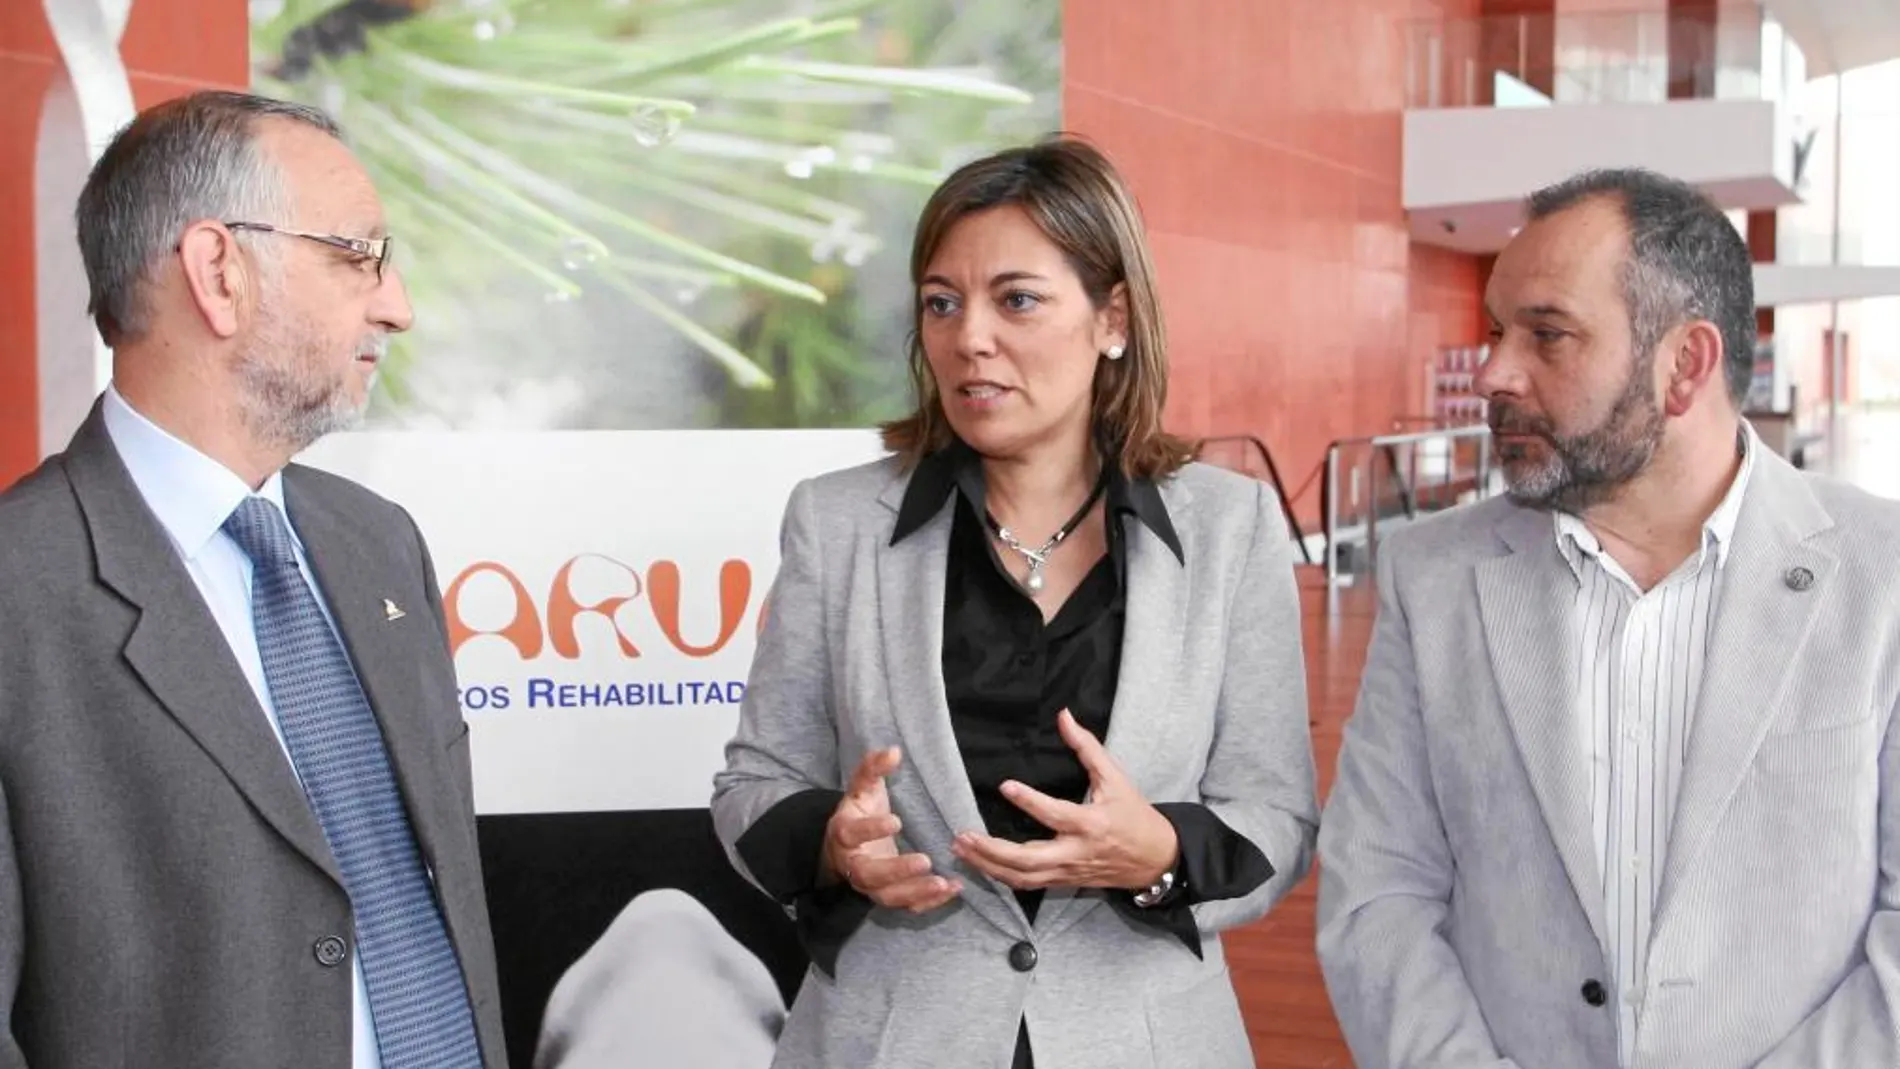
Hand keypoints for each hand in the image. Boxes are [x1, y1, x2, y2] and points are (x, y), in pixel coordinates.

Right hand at [821, 746, 961, 912]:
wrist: (847, 847)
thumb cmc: (859, 812)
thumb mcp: (862, 789)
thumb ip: (873, 768)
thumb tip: (894, 751)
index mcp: (844, 833)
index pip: (852, 834)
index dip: (871, 829)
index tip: (896, 821)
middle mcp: (854, 864)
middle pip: (869, 874)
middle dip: (897, 870)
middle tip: (926, 861)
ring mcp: (870, 885)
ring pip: (888, 896)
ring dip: (916, 891)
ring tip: (944, 883)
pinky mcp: (887, 896)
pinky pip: (905, 906)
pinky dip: (928, 902)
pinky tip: (952, 890)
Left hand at [952, 710, 1178, 891]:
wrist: (1156, 860)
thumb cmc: (1135, 815)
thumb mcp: (1116, 778)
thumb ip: (1087, 747)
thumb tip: (1063, 715)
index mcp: (1091, 824)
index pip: (1055, 814)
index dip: (1030, 802)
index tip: (1005, 786)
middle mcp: (1075, 852)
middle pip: (1027, 859)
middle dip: (992, 850)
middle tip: (964, 834)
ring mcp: (1067, 871)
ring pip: (1022, 878)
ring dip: (988, 866)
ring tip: (961, 849)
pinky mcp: (1063, 882)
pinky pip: (1027, 884)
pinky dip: (1001, 876)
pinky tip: (980, 864)